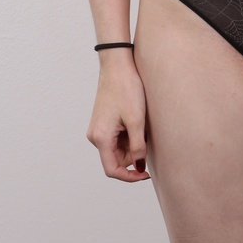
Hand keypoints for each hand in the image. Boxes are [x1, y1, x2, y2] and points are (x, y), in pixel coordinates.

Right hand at [86, 63, 150, 181]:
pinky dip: (129, 135)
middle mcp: (95, 136)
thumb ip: (138, 147)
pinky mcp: (103, 122)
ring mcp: (98, 129)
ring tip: (141, 125)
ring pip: (118, 149)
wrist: (118, 65)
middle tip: (147, 138)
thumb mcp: (137, 121)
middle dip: (133, 156)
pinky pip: (117, 138)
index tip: (146, 174)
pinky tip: (136, 121)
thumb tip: (139, 167)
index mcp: (100, 137)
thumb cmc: (127, 89)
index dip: (129, 177)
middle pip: (116, 160)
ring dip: (132, 144)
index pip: (112, 170)